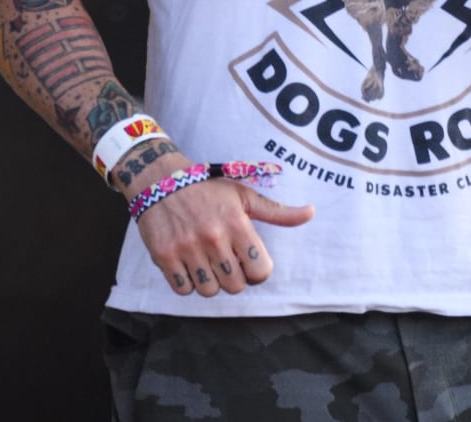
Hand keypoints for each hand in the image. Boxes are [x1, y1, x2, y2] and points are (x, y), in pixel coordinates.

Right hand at [127, 155, 313, 296]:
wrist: (159, 180)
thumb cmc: (207, 188)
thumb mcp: (245, 196)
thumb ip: (278, 212)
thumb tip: (311, 212)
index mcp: (237, 224)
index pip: (260, 272)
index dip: (258, 272)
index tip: (249, 262)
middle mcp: (213, 237)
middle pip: (235, 287)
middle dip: (234, 278)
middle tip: (226, 261)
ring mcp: (187, 248)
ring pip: (209, 291)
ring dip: (210, 282)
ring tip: (207, 262)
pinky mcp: (164, 256)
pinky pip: (183, 290)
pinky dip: (187, 283)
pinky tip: (188, 264)